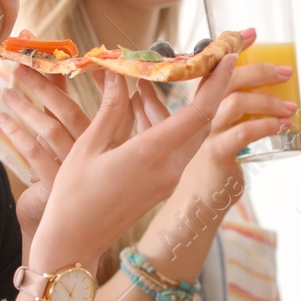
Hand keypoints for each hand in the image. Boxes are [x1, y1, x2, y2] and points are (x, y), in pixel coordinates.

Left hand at [0, 59, 90, 247]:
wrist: (65, 231)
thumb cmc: (65, 177)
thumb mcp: (66, 136)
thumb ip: (62, 103)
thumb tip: (53, 63)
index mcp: (108, 138)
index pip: (99, 99)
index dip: (80, 76)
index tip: (60, 53)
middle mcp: (97, 154)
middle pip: (70, 112)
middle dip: (43, 85)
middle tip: (18, 66)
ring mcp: (78, 171)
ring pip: (50, 131)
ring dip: (25, 108)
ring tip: (5, 92)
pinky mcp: (56, 186)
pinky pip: (33, 155)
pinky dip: (13, 136)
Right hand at [31, 58, 234, 270]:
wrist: (74, 243)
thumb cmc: (73, 197)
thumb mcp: (88, 147)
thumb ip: (109, 109)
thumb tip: (117, 73)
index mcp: (152, 155)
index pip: (199, 113)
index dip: (217, 83)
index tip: (227, 56)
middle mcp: (168, 168)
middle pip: (201, 122)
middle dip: (207, 89)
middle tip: (204, 59)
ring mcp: (167, 179)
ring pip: (187, 134)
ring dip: (179, 106)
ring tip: (156, 78)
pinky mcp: (160, 186)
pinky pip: (173, 147)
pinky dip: (164, 123)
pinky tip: (140, 106)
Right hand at [171, 29, 293, 228]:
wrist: (195, 207)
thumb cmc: (211, 172)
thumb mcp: (223, 139)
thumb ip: (238, 120)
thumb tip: (271, 105)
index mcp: (199, 108)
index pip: (214, 69)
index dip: (232, 48)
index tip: (253, 33)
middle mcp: (198, 116)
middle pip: (227, 79)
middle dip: (259, 69)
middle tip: (287, 73)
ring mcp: (204, 135)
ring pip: (236, 102)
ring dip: (268, 101)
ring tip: (292, 109)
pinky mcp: (214, 154)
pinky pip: (242, 132)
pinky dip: (266, 126)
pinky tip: (281, 127)